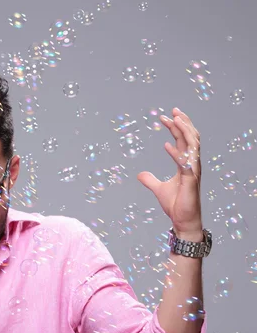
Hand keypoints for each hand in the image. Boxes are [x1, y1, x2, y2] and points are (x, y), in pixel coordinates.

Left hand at [137, 107, 202, 235]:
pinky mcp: (190, 181)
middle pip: (190, 138)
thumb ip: (150, 180)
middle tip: (173, 111)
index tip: (168, 115)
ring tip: (175, 119)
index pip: (184, 140)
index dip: (177, 127)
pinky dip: (176, 154)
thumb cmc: (175, 205)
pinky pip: (184, 164)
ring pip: (192, 146)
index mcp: (186, 164)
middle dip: (182, 123)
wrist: (183, 220)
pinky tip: (166, 145)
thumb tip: (140, 174)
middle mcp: (192, 165)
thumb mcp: (158, 189)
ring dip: (183, 132)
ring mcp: (193, 172)